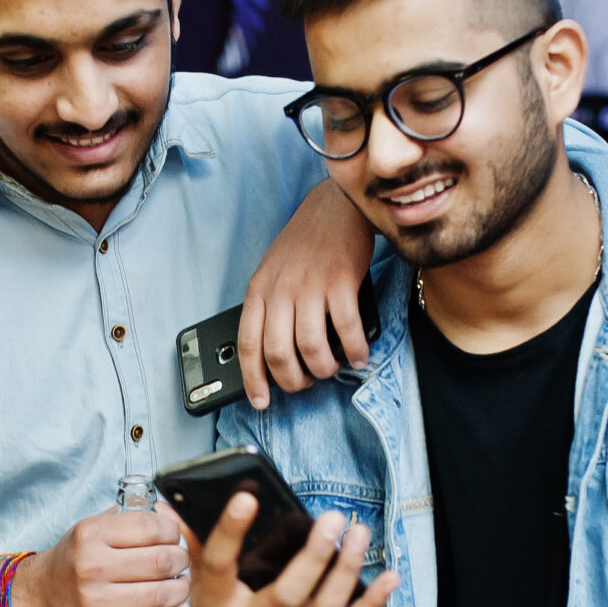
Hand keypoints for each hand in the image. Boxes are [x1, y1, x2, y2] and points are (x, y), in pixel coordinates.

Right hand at [15, 506, 188, 606]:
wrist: (38, 595)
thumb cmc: (72, 561)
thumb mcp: (91, 528)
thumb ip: (128, 519)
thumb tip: (170, 513)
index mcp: (91, 535)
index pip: (152, 528)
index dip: (173, 532)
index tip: (174, 537)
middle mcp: (92, 567)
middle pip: (161, 561)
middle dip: (181, 560)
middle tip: (181, 562)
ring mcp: (95, 602)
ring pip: (161, 595)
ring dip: (181, 589)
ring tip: (180, 584)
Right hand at [182, 492, 396, 606]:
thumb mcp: (199, 586)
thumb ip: (194, 545)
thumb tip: (175, 504)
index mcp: (218, 605)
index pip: (219, 565)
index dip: (230, 531)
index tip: (246, 497)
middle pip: (288, 594)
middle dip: (313, 557)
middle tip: (332, 518)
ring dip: (347, 571)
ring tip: (360, 533)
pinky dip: (373, 603)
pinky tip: (390, 575)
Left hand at [241, 179, 375, 409]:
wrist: (336, 205)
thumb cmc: (306, 243)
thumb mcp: (274, 270)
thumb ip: (270, 306)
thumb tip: (274, 353)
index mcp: (259, 288)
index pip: (248, 343)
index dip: (253, 379)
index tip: (261, 401)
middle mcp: (280, 289)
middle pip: (278, 352)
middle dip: (292, 380)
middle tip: (305, 384)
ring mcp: (310, 285)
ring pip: (310, 346)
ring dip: (323, 368)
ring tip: (332, 368)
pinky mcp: (341, 281)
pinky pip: (345, 328)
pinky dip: (354, 350)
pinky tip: (359, 355)